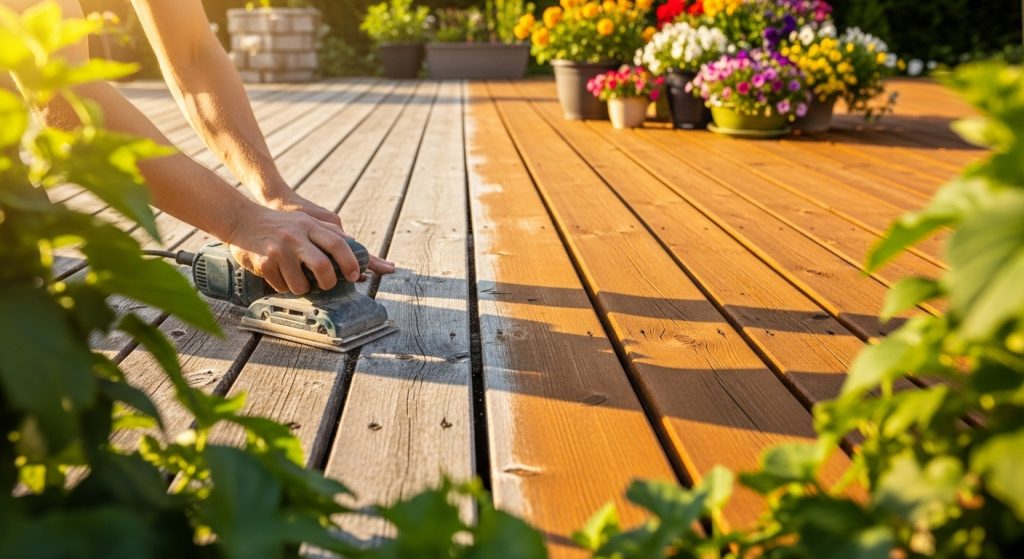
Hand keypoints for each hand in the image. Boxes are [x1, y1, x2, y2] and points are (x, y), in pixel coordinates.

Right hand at [224, 205, 391, 294]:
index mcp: (309, 225)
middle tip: (326, 285)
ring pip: (301, 285)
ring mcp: (279, 251)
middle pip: (323, 268)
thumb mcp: (304, 220)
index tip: (354, 276)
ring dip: (301, 287)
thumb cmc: (279, 223)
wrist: (241, 220)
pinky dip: (282, 285)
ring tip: (295, 277)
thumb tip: (354, 244)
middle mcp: (295, 237)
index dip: (350, 263)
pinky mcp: (264, 264)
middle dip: (328, 283)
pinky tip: (277, 273)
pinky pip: (281, 287)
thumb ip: (329, 231)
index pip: (338, 245)